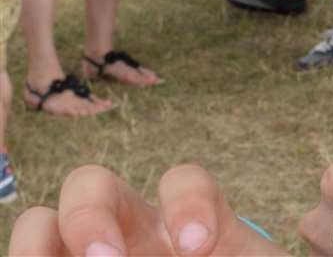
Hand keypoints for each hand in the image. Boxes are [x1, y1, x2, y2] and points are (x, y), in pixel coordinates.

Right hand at [8, 163, 284, 255]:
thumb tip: (204, 245)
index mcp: (188, 225)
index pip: (185, 180)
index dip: (187, 201)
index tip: (199, 245)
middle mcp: (130, 235)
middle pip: (92, 184)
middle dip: (89, 212)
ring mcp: (89, 256)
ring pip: (38, 225)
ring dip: (33, 245)